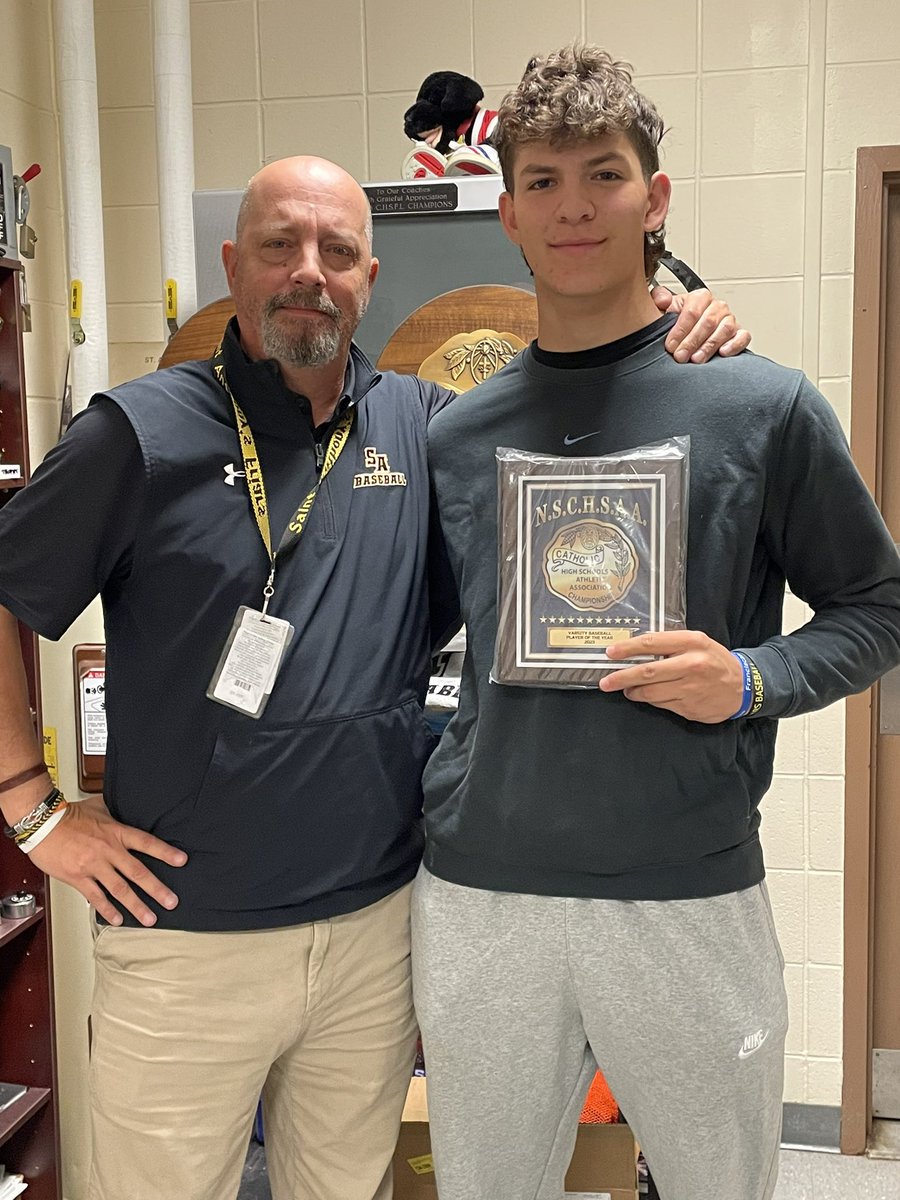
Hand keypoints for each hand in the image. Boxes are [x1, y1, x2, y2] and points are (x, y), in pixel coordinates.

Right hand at [27, 795, 186, 926]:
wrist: (42, 823)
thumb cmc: (68, 814)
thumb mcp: (99, 807)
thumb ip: (115, 814)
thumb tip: (127, 809)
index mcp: (116, 832)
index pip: (147, 843)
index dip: (165, 852)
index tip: (181, 861)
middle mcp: (108, 850)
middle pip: (138, 872)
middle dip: (157, 889)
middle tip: (171, 901)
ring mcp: (94, 866)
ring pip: (120, 889)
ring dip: (137, 906)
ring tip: (150, 918)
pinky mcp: (78, 878)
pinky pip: (96, 897)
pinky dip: (108, 910)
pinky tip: (118, 919)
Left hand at [599, 630, 742, 722]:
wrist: (743, 687)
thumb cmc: (715, 661)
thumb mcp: (698, 643)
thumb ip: (671, 644)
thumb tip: (636, 649)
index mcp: (692, 643)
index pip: (652, 643)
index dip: (627, 648)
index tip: (610, 652)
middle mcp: (691, 665)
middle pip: (647, 672)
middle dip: (621, 677)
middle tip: (606, 681)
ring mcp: (690, 688)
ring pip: (650, 692)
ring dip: (633, 691)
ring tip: (627, 689)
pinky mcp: (689, 708)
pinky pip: (660, 704)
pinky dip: (650, 700)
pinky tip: (648, 696)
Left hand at [651, 286, 750, 362]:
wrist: (691, 333)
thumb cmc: (679, 321)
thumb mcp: (666, 309)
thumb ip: (660, 299)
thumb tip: (662, 301)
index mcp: (701, 297)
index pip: (692, 311)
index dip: (680, 330)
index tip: (670, 344)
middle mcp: (718, 306)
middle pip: (707, 322)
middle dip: (692, 341)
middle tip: (680, 356)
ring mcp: (730, 319)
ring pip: (724, 330)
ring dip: (709, 346)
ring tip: (696, 359)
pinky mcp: (740, 333)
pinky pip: (743, 337)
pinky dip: (734, 345)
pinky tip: (722, 353)